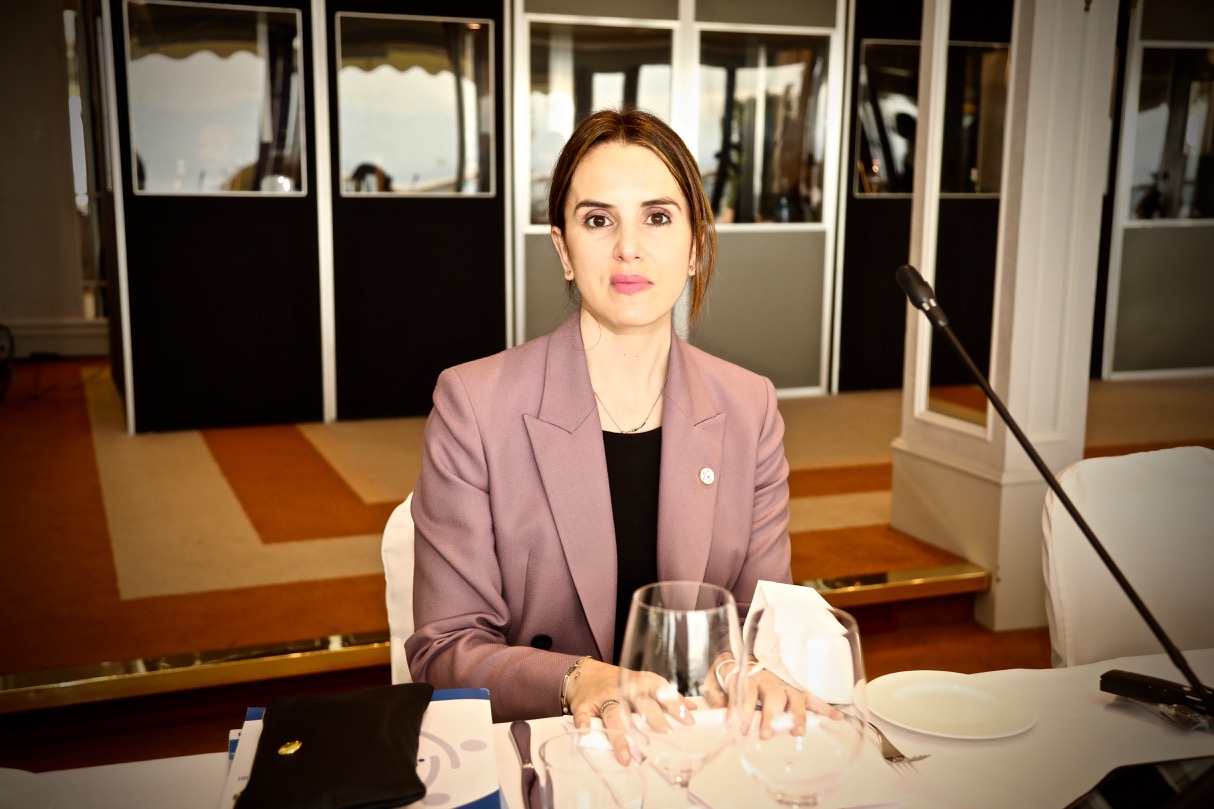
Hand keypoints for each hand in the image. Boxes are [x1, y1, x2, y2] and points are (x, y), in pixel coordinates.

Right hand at [567, 658, 694, 764]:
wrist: (585, 673)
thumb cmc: (619, 682)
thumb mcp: (643, 684)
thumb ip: (666, 697)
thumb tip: (692, 708)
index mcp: (640, 683)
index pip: (661, 691)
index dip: (675, 705)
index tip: (688, 721)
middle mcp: (623, 688)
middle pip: (640, 702)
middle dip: (653, 717)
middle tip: (665, 732)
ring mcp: (603, 695)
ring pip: (613, 713)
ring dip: (620, 733)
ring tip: (628, 754)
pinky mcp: (584, 703)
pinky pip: (583, 713)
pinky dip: (583, 722)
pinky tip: (586, 733)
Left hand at [711, 655, 840, 738]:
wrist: (740, 652)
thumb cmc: (728, 672)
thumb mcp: (713, 680)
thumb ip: (715, 696)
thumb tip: (719, 715)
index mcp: (746, 675)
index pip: (745, 692)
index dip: (741, 709)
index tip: (737, 726)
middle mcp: (767, 679)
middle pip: (772, 696)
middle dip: (770, 716)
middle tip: (766, 734)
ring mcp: (783, 683)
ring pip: (793, 698)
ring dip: (796, 715)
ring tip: (797, 732)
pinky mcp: (794, 689)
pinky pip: (811, 697)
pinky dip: (824, 707)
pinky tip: (837, 717)